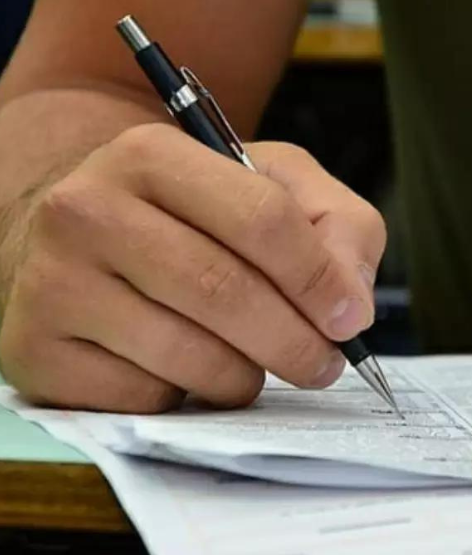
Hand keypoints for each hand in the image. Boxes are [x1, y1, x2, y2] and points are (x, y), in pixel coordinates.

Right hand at [0, 123, 384, 411]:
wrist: (81, 236)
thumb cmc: (191, 214)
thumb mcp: (272, 186)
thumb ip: (335, 226)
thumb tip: (350, 305)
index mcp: (152, 155)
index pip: (261, 219)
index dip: (318, 279)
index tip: (348, 319)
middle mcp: (87, 210)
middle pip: (224, 292)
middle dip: (295, 343)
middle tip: (323, 365)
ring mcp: (53, 283)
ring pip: (187, 356)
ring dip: (244, 376)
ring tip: (253, 363)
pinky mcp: (37, 351)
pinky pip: (144, 399)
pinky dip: (185, 397)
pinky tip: (184, 370)